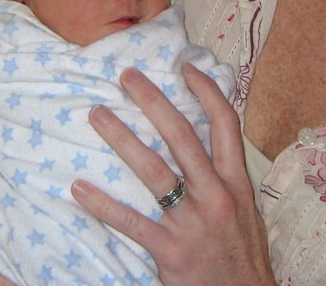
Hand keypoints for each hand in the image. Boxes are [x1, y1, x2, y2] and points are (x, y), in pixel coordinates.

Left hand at [71, 64, 276, 285]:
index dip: (206, 91)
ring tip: (96, 115)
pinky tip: (80, 189)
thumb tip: (202, 141)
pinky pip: (131, 222)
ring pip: (153, 171)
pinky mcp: (170, 251)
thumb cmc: (242, 257)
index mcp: (236, 183)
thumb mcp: (245, 211)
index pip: (225, 124)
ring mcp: (192, 223)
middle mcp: (216, 196)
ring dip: (121, 138)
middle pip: (182, 136)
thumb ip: (224, 178)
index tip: (184, 68)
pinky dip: (103, 205)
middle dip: (153, 101)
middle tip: (126, 77)